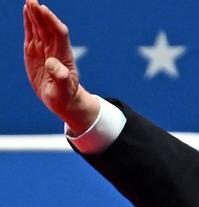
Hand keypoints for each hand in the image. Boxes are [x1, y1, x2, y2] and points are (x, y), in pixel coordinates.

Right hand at [23, 0, 98, 133]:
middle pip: (48, 27)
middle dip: (41, 14)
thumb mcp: (63, 90)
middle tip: (32, 0)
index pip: (59, 34)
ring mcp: (44, 49)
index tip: (44, 10)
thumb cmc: (65, 96)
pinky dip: (29, 21)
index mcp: (63, 57)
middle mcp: (54, 49)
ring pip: (40, 27)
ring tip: (29, 1)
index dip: (52, 21)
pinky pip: (32, 33)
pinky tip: (27, 10)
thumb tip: (52, 62)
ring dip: (35, 14)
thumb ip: (60, 77)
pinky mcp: (35, 51)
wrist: (62, 99)